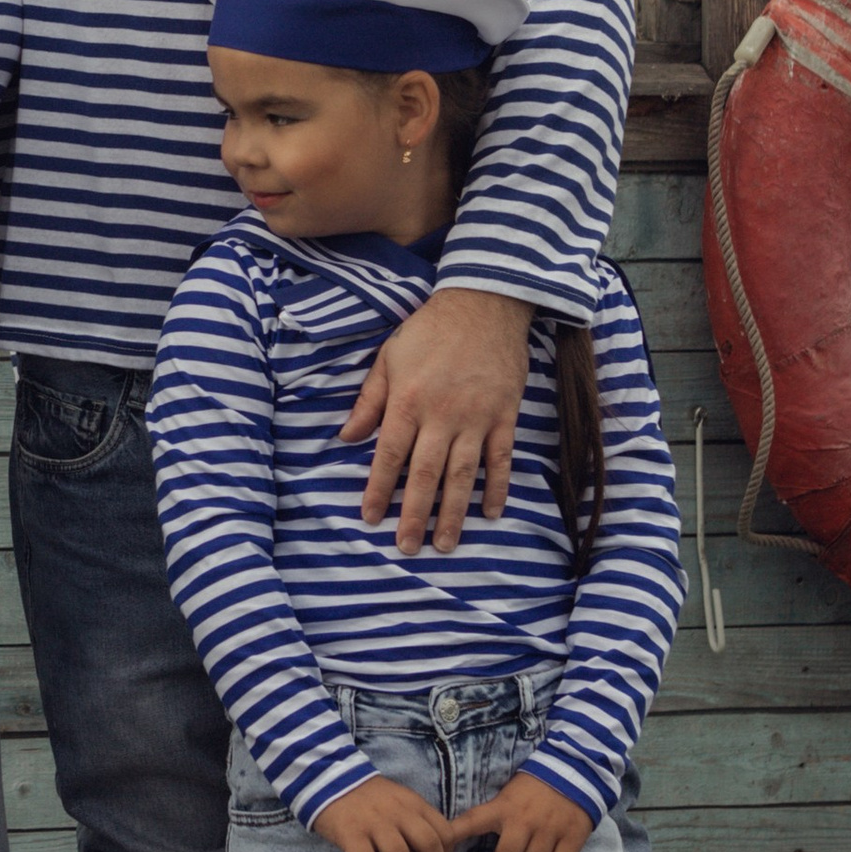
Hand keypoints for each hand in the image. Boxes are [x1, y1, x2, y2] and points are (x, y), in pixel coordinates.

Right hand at [313, 775, 454, 851]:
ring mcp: (374, 822)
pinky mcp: (350, 833)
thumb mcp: (402, 800)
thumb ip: (421, 820)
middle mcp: (398, 812)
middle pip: (429, 846)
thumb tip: (453, 841)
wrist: (329, 779)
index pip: (445, 833)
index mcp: (414, 804)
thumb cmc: (370, 798)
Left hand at [341, 286, 533, 556]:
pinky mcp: (504, 415)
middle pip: (425, 475)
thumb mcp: (389, 358)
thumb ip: (369, 401)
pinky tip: (490, 512)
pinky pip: (501, 459)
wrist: (485, 303)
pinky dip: (497, 487)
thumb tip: (346, 438)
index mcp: (408, 401)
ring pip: (462, 474)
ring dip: (453, 513)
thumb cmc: (429, 330)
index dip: (379, 490)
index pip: (389, 455)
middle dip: (414, 515)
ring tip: (446, 545)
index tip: (371, 519)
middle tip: (408, 548)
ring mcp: (476, 418)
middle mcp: (441, 415)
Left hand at [444, 773, 592, 851]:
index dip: (457, 835)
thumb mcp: (505, 796)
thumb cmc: (531, 789)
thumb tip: (457, 836)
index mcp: (504, 808)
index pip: (474, 821)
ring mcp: (550, 830)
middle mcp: (525, 820)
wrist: (571, 772)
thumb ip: (488, 815)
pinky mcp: (572, 837)